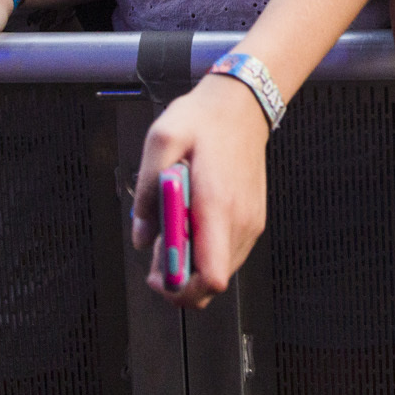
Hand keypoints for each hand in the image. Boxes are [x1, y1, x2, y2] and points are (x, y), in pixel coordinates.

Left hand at [130, 71, 271, 307]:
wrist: (241, 106)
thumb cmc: (204, 121)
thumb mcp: (161, 141)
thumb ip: (147, 191)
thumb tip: (142, 236)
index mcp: (217, 205)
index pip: (210, 276)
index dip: (181, 288)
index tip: (159, 273)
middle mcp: (240, 221)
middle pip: (212, 284)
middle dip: (179, 278)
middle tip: (158, 250)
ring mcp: (250, 223)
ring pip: (219, 272)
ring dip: (191, 265)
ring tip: (174, 230)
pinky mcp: (252, 221)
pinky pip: (226, 256)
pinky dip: (205, 252)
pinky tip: (191, 224)